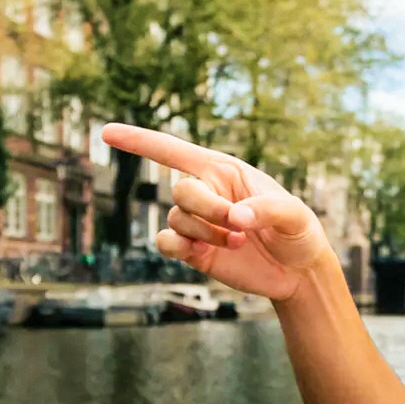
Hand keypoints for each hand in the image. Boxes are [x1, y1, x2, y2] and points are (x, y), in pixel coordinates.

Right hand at [99, 124, 332, 299]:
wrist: (298, 271)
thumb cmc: (299, 231)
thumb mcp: (294, 214)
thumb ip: (267, 210)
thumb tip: (235, 217)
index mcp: (225, 171)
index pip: (175, 151)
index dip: (140, 141)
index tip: (106, 132)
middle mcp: (206, 193)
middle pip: (181, 191)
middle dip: (207, 209)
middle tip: (239, 226)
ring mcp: (198, 223)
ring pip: (177, 219)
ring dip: (205, 233)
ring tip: (239, 242)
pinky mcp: (194, 251)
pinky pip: (166, 242)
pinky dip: (177, 247)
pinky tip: (200, 252)